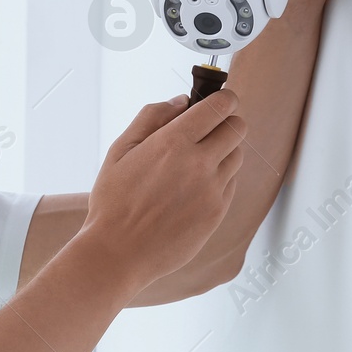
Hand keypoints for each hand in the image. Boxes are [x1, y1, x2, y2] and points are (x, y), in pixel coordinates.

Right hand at [79, 90, 245, 290]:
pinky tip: (194, 187)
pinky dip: (219, 179)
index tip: (219, 101)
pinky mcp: (217, 213)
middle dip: (226, 122)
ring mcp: (212, 190)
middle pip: (237, 128)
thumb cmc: (113, 202)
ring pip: (237, 156)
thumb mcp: (120, 150)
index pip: (220, 106)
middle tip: (209, 130)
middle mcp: (199, 164)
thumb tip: (180, 101)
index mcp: (173, 142)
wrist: (118, 252)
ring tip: (198, 162)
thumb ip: (151, 118)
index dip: (224, 99)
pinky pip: (231, 184)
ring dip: (224, 151)